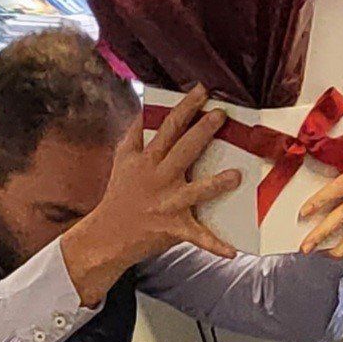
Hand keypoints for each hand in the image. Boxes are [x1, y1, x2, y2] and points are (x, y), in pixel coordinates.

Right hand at [61, 85, 241, 305]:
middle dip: (201, 131)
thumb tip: (144, 110)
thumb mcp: (122, 160)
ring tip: (236, 176)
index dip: (185, 107)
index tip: (202, 90)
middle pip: (182, 149)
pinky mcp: (173, 227)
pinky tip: (232, 251)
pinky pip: (197, 236)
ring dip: (215, 185)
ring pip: (195, 191)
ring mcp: (167, 203)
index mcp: (147, 159)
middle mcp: (158, 178)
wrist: (106, 235)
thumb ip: (135, 135)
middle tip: (220, 114)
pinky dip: (214, 245)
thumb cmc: (119, 195)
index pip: (168, 126)